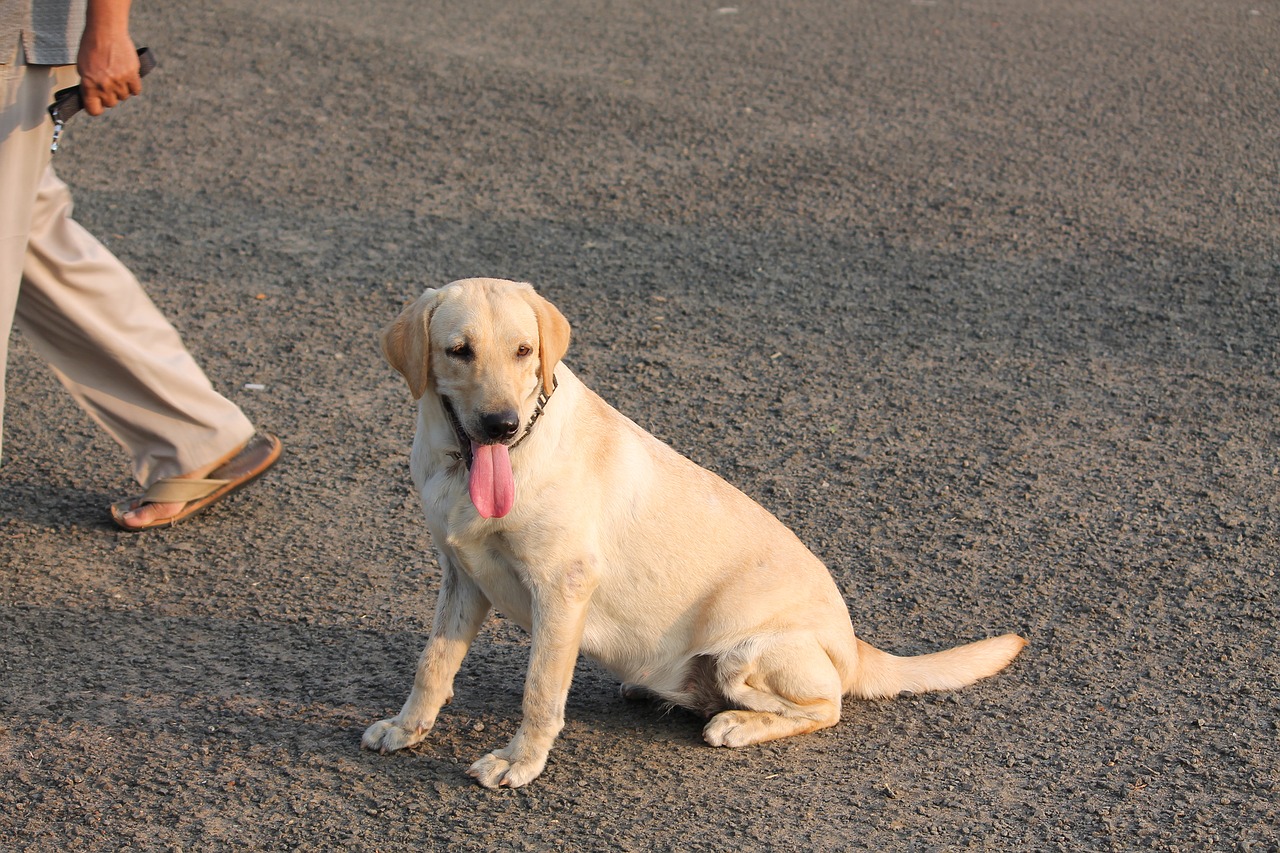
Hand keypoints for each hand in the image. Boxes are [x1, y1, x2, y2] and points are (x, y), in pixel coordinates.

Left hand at [76, 0, 139, 115]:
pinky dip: (133, 86)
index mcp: (89, 85)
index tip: (97, 104)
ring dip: (121, 89)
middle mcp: (104, 86)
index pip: (93, 110)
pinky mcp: (132, 75)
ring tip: (116, 75)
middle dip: (109, 95)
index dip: (95, 108)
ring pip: (124, 97)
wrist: (105, 31)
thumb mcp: (82, 67)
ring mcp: (119, 81)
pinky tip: (128, 77)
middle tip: (107, 83)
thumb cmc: (91, 46)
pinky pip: (136, 90)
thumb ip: (88, 84)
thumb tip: (94, 96)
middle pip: (111, 103)